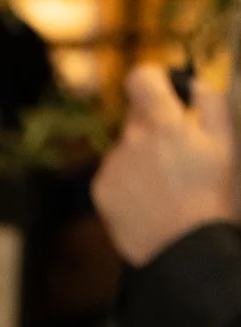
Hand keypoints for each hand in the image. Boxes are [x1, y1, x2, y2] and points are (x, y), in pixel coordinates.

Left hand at [94, 66, 236, 268]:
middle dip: (154, 125)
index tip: (166, 92)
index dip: (153, 80)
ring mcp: (112, 165)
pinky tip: (149, 199)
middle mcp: (131, 140)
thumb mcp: (226, 143)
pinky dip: (128, 181)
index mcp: (163, 123)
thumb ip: (211, 104)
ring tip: (166, 185)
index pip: (141, 78)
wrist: (185, 248)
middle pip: (136, 116)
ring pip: (126, 147)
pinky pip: (113, 173)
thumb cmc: (212, 196)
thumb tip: (194, 84)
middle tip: (177, 153)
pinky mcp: (101, 189)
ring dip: (142, 156)